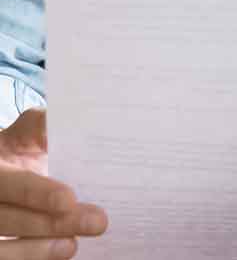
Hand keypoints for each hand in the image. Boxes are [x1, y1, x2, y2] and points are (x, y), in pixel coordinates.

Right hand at [0, 109, 106, 256]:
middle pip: (9, 219)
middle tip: (96, 222)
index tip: (68, 199)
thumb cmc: (21, 147)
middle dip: (51, 224)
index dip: (36, 193)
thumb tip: (68, 122)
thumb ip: (41, 126)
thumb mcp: (27, 131)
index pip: (10, 183)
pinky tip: (62, 250)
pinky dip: (34, 256)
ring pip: (5, 247)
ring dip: (40, 249)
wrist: (8, 166)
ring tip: (74, 244)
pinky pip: (9, 257)